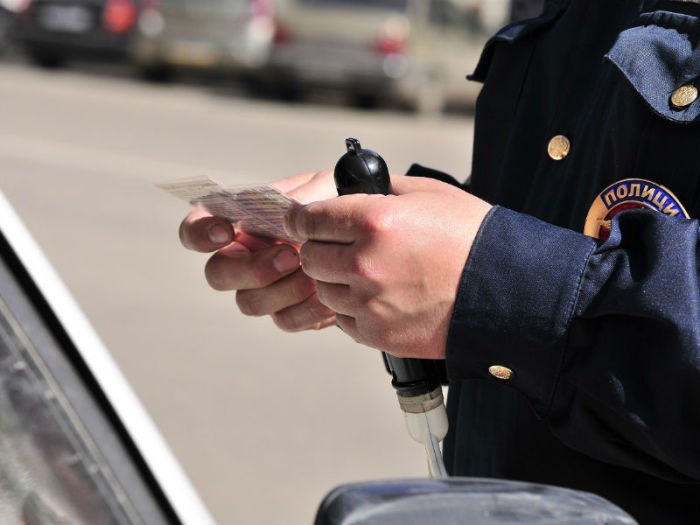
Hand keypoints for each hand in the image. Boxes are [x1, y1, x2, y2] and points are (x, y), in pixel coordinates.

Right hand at [178, 171, 338, 330]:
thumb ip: (302, 197)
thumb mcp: (323, 188)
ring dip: (285, 289)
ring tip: (317, 272)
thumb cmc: (334, 206)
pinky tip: (328, 291)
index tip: (224, 230)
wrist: (366, 238)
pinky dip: (308, 307)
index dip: (199, 234)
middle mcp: (242, 259)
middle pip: (218, 274)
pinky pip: (285, 320)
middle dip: (251, 269)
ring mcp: (262, 289)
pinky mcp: (287, 312)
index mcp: (239, 223)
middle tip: (290, 257)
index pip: (196, 230)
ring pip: (249, 302)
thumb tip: (286, 215)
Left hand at [285, 175, 491, 358]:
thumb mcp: (427, 193)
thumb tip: (347, 192)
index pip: (307, 220)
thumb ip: (379, 189)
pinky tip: (379, 297)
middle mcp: (364, 264)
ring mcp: (369, 303)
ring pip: (323, 290)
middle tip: (341, 248)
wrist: (505, 290)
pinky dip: (352, 308)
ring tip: (367, 274)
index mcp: (374, 222)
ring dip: (336, 281)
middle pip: (309, 257)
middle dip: (320, 249)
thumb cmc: (470, 237)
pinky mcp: (377, 334)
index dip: (303, 220)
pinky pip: (342, 320)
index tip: (305, 223)